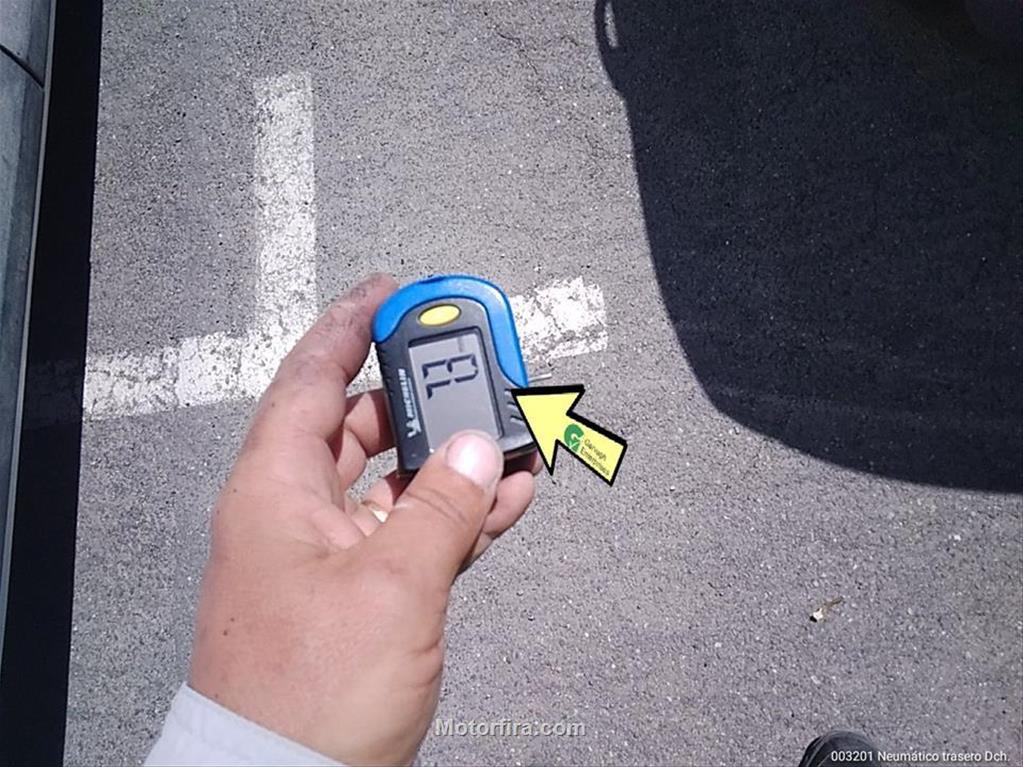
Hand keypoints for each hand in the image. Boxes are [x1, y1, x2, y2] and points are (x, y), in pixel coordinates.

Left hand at [188, 274, 538, 765]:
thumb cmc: (307, 695)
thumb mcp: (391, 586)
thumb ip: (443, 507)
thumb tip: (477, 449)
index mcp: (276, 489)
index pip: (312, 378)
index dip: (351, 326)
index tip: (391, 293)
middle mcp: (296, 512)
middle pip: (361, 425)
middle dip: (419, 395)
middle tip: (469, 368)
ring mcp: (331, 553)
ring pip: (396, 480)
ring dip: (449, 459)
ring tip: (506, 432)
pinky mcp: (360, 592)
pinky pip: (412, 531)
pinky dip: (454, 513)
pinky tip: (503, 494)